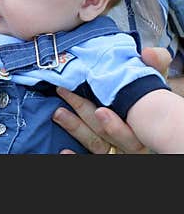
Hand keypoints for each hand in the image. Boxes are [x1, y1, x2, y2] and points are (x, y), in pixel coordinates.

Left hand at [52, 46, 171, 153]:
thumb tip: (149, 53)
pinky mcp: (105, 155)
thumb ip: (155, 68)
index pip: (131, 131)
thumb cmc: (151, 100)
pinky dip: (76, 157)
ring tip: (58, 113)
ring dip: (76, 129)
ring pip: (97, 145)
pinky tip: (63, 152)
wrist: (150, 119)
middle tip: (64, 93)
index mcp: (143, 127)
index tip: (100, 111)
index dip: (115, 125)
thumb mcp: (155, 86)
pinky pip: (89, 160)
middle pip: (108, 135)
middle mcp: (131, 143)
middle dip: (86, 115)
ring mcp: (117, 151)